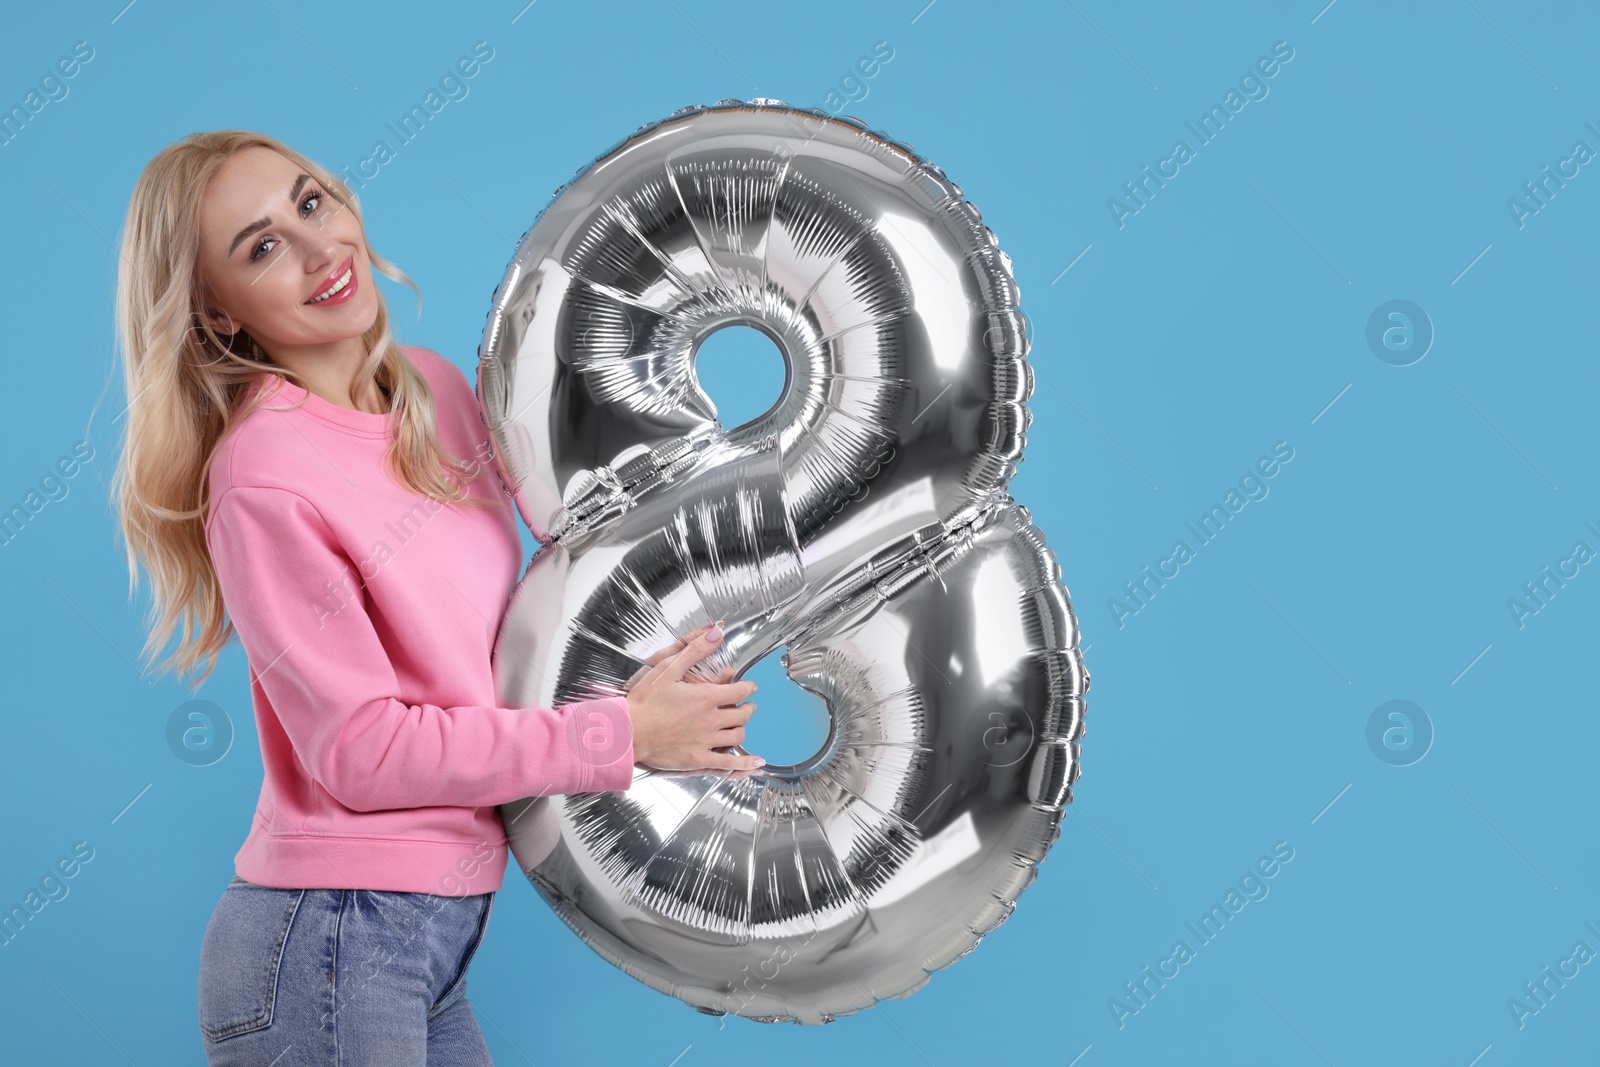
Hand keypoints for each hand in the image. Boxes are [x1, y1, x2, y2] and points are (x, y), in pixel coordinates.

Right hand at [625, 622, 761, 772]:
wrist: (627, 732)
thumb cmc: (644, 701)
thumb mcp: (668, 668)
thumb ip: (695, 650)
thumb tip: (716, 632)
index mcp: (706, 696)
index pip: (739, 690)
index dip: (748, 687)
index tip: (749, 686)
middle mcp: (711, 719)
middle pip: (742, 714)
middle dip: (747, 707)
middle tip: (747, 705)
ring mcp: (706, 741)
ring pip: (738, 736)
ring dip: (742, 728)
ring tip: (740, 725)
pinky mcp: (698, 759)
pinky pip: (728, 764)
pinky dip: (745, 764)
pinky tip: (756, 763)